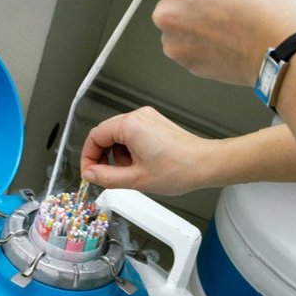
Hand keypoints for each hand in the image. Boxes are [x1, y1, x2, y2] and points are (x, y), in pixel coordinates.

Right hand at [79, 106, 216, 194]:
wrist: (207, 164)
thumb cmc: (180, 168)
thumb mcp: (136, 179)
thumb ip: (106, 177)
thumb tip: (91, 175)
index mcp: (130, 125)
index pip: (94, 136)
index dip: (88, 157)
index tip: (90, 173)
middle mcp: (139, 117)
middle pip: (106, 134)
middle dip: (103, 157)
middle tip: (105, 175)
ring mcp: (150, 119)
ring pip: (120, 136)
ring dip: (119, 155)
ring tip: (132, 172)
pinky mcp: (158, 124)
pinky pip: (134, 135)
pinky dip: (132, 150)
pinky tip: (142, 165)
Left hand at [152, 0, 295, 84]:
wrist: (280, 50)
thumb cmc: (266, 14)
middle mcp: (169, 12)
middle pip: (168, 9)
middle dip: (187, 12)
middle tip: (216, 14)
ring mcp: (175, 42)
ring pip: (176, 34)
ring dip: (192, 33)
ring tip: (223, 33)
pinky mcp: (187, 65)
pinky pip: (187, 53)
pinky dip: (200, 50)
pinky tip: (223, 46)